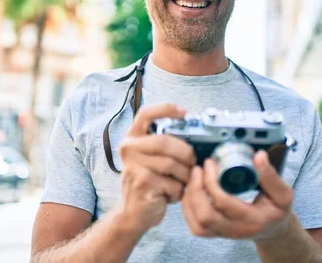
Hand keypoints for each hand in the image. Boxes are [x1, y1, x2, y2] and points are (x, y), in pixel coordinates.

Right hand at [118, 104, 195, 233]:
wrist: (133, 213)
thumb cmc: (148, 182)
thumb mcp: (150, 159)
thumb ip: (163, 145)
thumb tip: (193, 134)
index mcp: (131, 138)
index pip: (145, 114)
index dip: (166, 109)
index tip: (184, 112)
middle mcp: (128, 149)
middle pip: (165, 141)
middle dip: (185, 153)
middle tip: (192, 162)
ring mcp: (133, 166)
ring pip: (172, 164)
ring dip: (184, 176)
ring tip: (181, 182)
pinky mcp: (142, 184)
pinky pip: (173, 183)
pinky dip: (178, 191)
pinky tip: (171, 194)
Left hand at [181, 150, 292, 241]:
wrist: (272, 229)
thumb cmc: (276, 210)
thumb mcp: (283, 194)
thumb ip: (271, 176)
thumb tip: (259, 156)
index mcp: (252, 219)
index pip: (223, 202)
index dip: (211, 181)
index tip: (210, 162)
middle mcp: (235, 230)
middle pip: (205, 216)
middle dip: (196, 189)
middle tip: (198, 169)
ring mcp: (223, 233)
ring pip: (197, 224)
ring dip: (190, 199)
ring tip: (193, 178)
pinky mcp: (215, 233)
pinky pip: (195, 227)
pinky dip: (188, 209)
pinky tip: (192, 191)